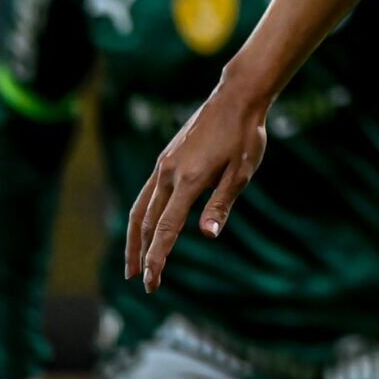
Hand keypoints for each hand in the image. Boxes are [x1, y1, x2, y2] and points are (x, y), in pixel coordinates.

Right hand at [125, 80, 269, 291]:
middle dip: (142, 254)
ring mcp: (164, 164)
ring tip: (132, 264)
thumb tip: (207, 236)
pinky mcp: (166, 158)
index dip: (157, 257)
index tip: (150, 282)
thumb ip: (221, 204)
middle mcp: (169, 172)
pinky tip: (145, 228)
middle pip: (146, 222)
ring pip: (140, 208)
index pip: (165, 228)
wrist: (236, 97)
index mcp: (189, 179)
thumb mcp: (241, 172)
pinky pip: (147, 193)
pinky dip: (141, 216)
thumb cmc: (245, 135)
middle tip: (142, 282)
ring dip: (134, 238)